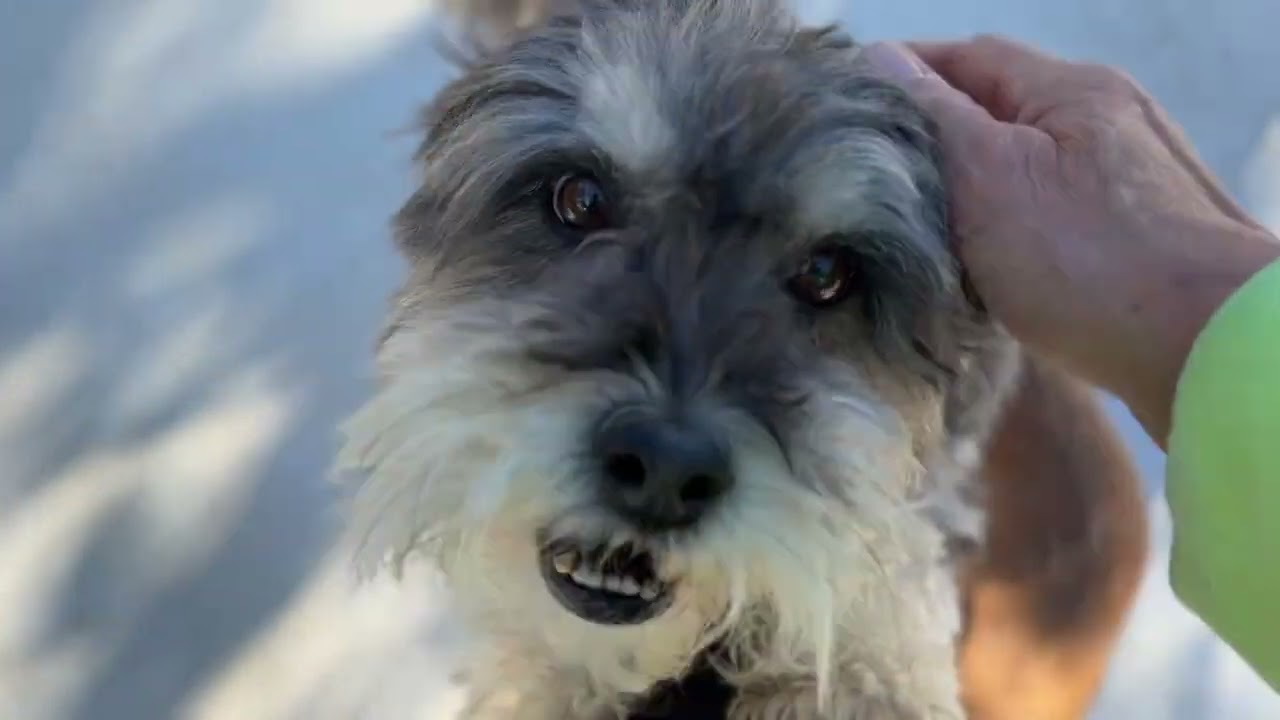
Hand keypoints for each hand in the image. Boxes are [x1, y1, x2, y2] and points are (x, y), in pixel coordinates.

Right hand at [862, 36, 1279, 444]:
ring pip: (1022, 168)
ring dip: (969, 190)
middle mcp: (1105, 121)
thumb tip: (881, 60)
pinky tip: (982, 266)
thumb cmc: (1088, 258)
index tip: (850, 112)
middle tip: (873, 179)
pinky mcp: (1133, 238)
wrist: (1204, 348)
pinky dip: (1007, 229)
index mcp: (1070, 90)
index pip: (966, 57)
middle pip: (997, 112)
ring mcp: (1125, 180)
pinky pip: (1051, 214)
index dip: (903, 76)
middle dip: (931, 138)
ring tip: (917, 228)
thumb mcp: (988, 176)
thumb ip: (931, 114)